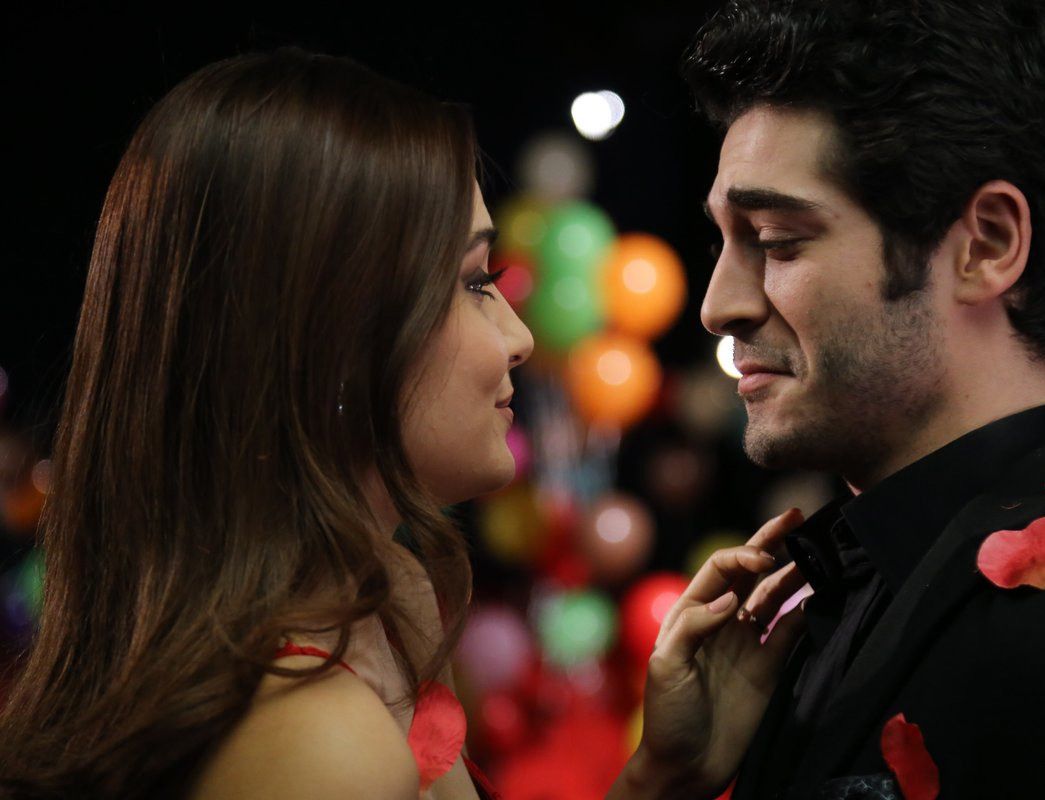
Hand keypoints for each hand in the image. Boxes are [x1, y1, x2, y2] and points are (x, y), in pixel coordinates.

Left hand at [608, 508, 808, 799]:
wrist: (686, 766)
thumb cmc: (666, 715)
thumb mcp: (666, 665)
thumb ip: (694, 627)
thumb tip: (732, 598)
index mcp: (691, 613)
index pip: (720, 569)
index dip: (742, 555)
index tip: (763, 560)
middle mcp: (721, 621)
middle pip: (750, 572)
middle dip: (771, 542)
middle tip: (798, 515)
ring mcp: (747, 643)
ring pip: (775, 596)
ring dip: (795, 573)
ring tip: (819, 550)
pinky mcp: (769, 667)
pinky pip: (791, 632)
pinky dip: (807, 612)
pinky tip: (822, 594)